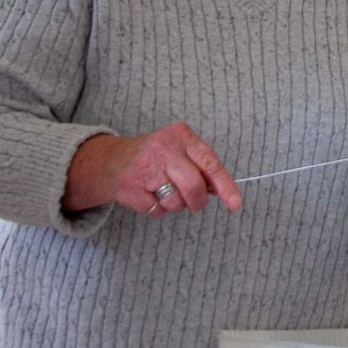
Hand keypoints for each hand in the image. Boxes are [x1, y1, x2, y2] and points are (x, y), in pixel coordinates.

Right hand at [67, 122, 243, 215]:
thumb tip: (224, 190)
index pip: (209, 162)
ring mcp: (145, 169)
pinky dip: (157, 209)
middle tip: (194, 202)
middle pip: (194, 186)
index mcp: (181, 136)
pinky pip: (158, 211)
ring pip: (176, 202)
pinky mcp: (132, 188)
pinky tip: (148, 195)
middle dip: (197, 201)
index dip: (225, 185)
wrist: (111, 161)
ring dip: (175, 205)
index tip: (235, 203)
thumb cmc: (154, 157)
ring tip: (163, 191)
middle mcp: (163, 149)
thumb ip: (201, 166)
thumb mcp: (179, 149)